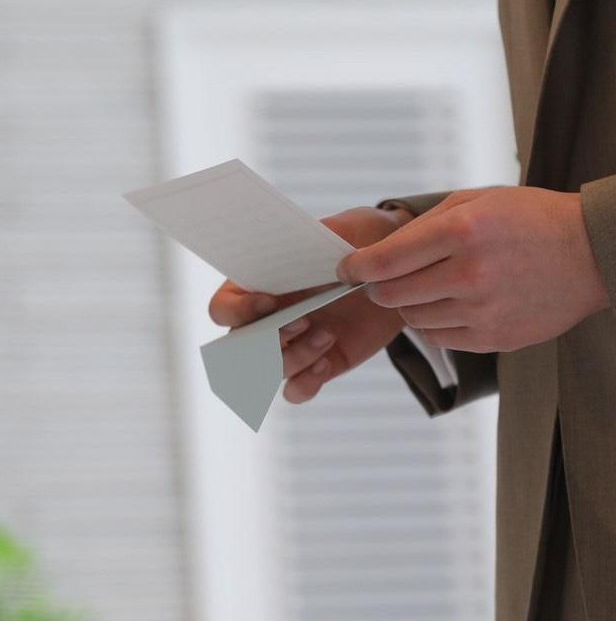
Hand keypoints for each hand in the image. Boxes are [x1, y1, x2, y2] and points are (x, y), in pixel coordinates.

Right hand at [209, 206, 411, 403]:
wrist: (398, 268)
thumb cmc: (360, 240)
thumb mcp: (342, 230)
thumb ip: (319, 239)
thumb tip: (306, 248)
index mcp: (259, 284)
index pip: (222, 308)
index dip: (238, 311)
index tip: (270, 301)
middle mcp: (268, 319)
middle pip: (239, 349)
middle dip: (267, 341)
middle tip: (302, 321)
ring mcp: (292, 345)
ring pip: (270, 371)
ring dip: (296, 358)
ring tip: (328, 335)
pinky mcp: (318, 364)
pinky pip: (295, 390)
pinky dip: (306, 384)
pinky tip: (327, 361)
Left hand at [336, 186, 608, 352]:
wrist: (593, 252)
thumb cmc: (529, 220)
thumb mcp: (474, 201)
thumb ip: (420, 226)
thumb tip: (372, 254)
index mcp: (462, 231)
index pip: (384, 261)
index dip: (355, 268)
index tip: (346, 269)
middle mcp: (470, 274)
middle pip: (390, 294)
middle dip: (378, 287)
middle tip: (385, 277)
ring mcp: (483, 310)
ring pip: (411, 318)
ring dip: (411, 303)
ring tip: (435, 284)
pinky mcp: (493, 338)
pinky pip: (438, 337)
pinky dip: (436, 323)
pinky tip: (456, 303)